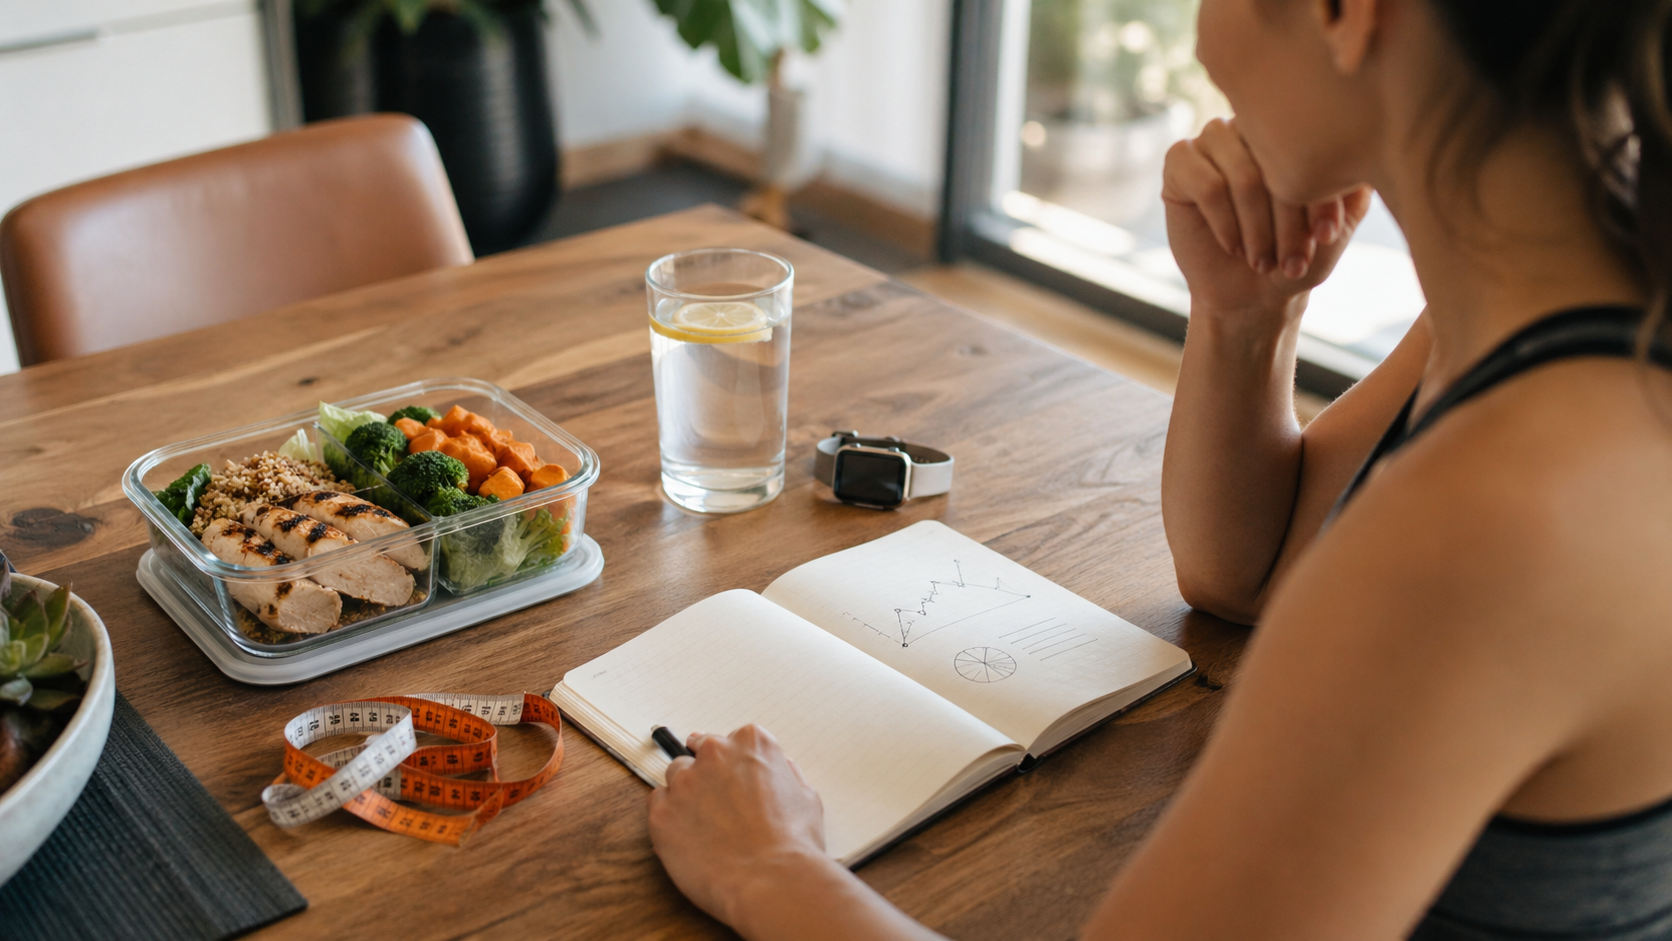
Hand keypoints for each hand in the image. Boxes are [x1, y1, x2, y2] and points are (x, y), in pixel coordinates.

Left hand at [647, 725, 828, 926]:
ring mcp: (684, 782)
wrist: (772, 882)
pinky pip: (658, 807)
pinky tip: (692, 841)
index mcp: (750, 742)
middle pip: (697, 755)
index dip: (731, 767)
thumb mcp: (805, 796)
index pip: (728, 741)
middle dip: (706, 777)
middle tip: (719, 808)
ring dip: (686, 797)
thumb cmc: (793, 844)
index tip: (732, 783)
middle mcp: (714, 753)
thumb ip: (784, 773)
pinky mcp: (661, 813)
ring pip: (675, 779)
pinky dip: (670, 820)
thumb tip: (774, 769)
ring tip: (707, 829)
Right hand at [1162, 118, 1371, 324]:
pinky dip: (1224, 223)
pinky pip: (1206, 185)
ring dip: (1256, 226)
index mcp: (1293, 128)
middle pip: (1275, 160)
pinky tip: (1233, 245)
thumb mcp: (1338, 223)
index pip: (1312, 147)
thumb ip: (1354, 187)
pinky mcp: (1180, 162)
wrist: (1252, 293)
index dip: (1320, 195)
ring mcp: (1214, 139)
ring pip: (1242, 174)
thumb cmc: (1299, 254)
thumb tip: (1366, 150)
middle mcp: (1253, 124)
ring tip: (1262, 258)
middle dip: (1289, 218)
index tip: (1325, 237)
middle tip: (1293, 258)